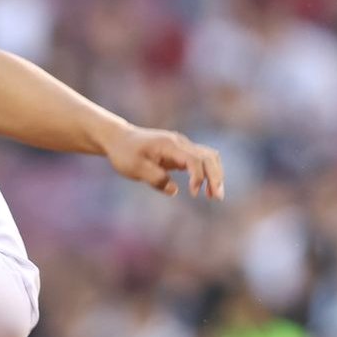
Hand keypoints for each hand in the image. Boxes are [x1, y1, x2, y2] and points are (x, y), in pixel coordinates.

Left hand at [102, 124, 224, 200]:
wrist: (120, 139)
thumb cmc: (125, 153)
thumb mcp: (134, 168)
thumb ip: (155, 179)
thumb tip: (174, 190)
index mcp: (170, 145)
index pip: (194, 160)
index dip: (198, 177)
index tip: (193, 193)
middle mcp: (180, 143)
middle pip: (208, 156)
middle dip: (216, 176)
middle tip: (216, 198)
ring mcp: (182, 146)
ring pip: (209, 157)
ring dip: (215, 175)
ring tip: (213, 196)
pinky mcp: (181, 152)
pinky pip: (202, 161)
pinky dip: (208, 173)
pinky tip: (206, 189)